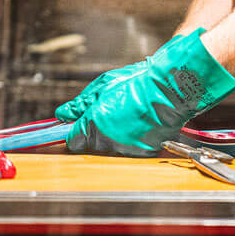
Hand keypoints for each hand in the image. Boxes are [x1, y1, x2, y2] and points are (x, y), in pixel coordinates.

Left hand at [66, 28, 234, 155]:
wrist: (171, 90)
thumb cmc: (138, 84)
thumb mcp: (102, 87)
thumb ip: (80, 104)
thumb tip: (63, 113)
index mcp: (95, 124)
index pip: (72, 139)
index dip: (72, 130)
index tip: (73, 124)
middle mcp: (109, 141)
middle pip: (91, 143)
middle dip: (94, 129)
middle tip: (107, 110)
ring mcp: (127, 148)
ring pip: (110, 146)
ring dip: (113, 134)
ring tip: (126, 113)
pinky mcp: (143, 151)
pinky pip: (129, 147)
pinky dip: (131, 137)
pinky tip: (138, 121)